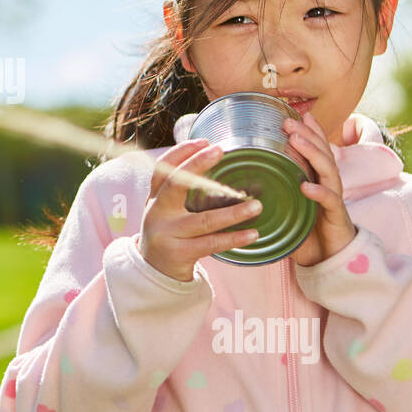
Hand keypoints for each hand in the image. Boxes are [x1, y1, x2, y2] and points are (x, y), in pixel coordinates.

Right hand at [138, 139, 263, 281]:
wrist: (155, 271)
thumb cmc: (169, 232)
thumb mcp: (166, 209)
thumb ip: (180, 189)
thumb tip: (212, 158)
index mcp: (154, 198)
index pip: (162, 169)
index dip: (181, 152)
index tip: (205, 140)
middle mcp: (157, 213)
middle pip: (175, 185)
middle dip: (197, 165)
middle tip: (220, 151)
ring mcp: (168, 234)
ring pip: (203, 220)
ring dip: (232, 213)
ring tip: (257, 206)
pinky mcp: (180, 254)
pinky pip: (211, 244)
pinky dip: (234, 239)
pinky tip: (253, 233)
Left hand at [283, 111, 357, 266]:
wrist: (331, 260)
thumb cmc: (308, 232)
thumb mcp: (290, 207)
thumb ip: (277, 193)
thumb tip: (244, 182)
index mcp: (318, 180)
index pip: (316, 150)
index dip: (309, 131)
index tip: (294, 114)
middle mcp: (328, 185)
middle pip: (322, 153)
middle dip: (307, 134)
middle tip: (289, 121)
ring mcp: (334, 199)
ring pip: (327, 170)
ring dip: (312, 153)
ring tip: (296, 140)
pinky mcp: (336, 217)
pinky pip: (329, 201)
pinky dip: (318, 192)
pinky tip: (306, 186)